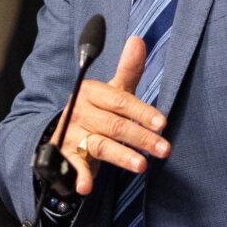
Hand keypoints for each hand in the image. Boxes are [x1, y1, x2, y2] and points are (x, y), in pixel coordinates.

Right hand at [56, 35, 170, 195]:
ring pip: (99, 145)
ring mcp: (71, 133)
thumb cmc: (97, 109)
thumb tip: (138, 39)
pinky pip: (72, 165)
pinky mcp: (64, 155)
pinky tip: (86, 187)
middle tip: (164, 149)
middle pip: (114, 125)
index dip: (141, 111)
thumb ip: (128, 69)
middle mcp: (80, 111)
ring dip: (120, 156)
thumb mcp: (112, 90)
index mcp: (92, 91)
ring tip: (141, 166)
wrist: (62, 130)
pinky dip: (78, 176)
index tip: (161, 123)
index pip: (120, 101)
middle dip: (140, 137)